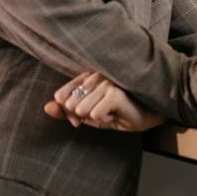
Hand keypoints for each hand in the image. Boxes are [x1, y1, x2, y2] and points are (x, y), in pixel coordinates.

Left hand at [45, 71, 166, 132]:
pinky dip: (105, 120)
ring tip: (112, 112)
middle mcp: (96, 75)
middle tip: (104, 113)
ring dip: (97, 118)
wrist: (150, 115)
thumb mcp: (89, 115)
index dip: (71, 112)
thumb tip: (46, 107)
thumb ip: (66, 111)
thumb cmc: (120, 113)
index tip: (88, 113)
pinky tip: (118, 114)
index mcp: (88, 76)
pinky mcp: (115, 92)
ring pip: (81, 110)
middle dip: (84, 116)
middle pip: (70, 105)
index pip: (61, 96)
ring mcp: (107, 81)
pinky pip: (94, 115)